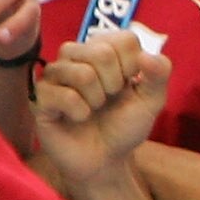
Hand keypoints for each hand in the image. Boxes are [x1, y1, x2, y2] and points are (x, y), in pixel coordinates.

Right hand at [34, 30, 170, 184]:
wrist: (104, 160)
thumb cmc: (124, 126)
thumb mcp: (151, 102)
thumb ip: (159, 75)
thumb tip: (147, 56)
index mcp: (103, 49)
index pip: (124, 39)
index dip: (133, 67)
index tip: (128, 85)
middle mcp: (76, 55)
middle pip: (102, 53)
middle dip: (114, 85)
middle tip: (108, 100)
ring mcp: (55, 74)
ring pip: (82, 73)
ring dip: (96, 100)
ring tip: (93, 109)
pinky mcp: (40, 96)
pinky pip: (64, 96)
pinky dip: (80, 113)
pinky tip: (78, 118)